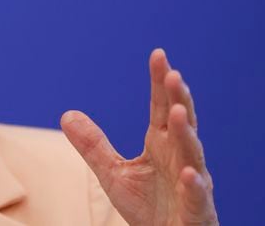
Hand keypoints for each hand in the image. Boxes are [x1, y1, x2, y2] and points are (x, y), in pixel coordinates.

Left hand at [60, 49, 217, 225]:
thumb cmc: (148, 208)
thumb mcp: (113, 174)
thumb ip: (94, 145)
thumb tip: (66, 114)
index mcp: (162, 145)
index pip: (161, 107)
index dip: (160, 83)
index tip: (158, 55)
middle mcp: (181, 158)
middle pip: (180, 123)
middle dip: (178, 99)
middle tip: (172, 74)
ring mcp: (192, 184)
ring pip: (192, 155)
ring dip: (186, 134)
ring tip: (176, 113)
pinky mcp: (198, 212)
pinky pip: (197, 197)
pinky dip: (195, 185)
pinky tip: (190, 173)